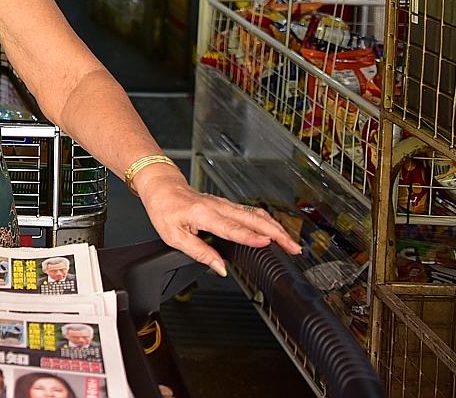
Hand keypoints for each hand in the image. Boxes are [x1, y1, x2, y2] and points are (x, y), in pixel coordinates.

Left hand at [136, 168, 301, 275]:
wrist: (163, 186)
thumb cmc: (165, 208)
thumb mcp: (174, 236)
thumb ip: (199, 253)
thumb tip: (219, 268)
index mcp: (204, 214)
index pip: (231, 228)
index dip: (250, 237)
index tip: (267, 244)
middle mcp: (218, 207)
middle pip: (253, 219)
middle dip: (276, 233)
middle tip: (293, 248)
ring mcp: (225, 204)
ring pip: (256, 215)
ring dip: (276, 228)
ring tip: (291, 243)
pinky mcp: (228, 205)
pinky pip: (251, 213)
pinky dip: (268, 223)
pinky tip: (276, 232)